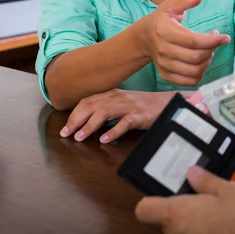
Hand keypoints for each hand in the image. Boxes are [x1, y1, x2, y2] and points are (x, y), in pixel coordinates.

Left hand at [59, 90, 194, 142]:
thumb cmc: (145, 106)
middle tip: (66, 134)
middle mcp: (119, 98)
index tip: (65, 128)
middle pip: (92, 106)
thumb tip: (88, 123)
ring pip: (104, 112)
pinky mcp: (141, 115)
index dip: (74, 114)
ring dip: (89, 125)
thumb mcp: (124, 104)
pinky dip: (113, 131)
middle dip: (76, 120)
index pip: (88, 101)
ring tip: (80, 137)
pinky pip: (125, 123)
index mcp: (113, 94)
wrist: (169, 103)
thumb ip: (107, 109)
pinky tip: (104, 139)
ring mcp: (130, 106)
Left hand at [135, 166, 234, 233]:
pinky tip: (222, 230)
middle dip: (182, 211)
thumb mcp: (232, 191)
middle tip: (202, 200)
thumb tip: (194, 173)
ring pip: (182, 233)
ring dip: (195, 225)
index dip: (152, 200)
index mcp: (178, 213)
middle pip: (166, 221)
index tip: (165, 193)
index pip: (144, 209)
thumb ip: (209, 181)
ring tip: (218, 216)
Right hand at [139, 0, 230, 86]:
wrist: (144, 38)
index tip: (225, 37)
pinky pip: (189, 81)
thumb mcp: (170, 6)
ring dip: (208, 62)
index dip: (212, 41)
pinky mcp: (166, 75)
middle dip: (211, 50)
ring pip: (194, 71)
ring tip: (209, 51)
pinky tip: (202, 62)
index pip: (193, 40)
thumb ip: (184, 0)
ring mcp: (164, 65)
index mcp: (165, 31)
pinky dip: (200, 74)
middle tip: (215, 42)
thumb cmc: (161, 20)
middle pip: (196, 57)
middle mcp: (163, 50)